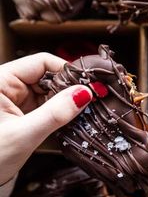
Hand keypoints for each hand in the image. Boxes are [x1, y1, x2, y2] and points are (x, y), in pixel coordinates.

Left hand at [0, 53, 92, 185]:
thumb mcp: (24, 134)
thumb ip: (55, 113)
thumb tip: (84, 94)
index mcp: (2, 80)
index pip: (41, 62)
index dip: (66, 71)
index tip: (87, 85)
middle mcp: (9, 85)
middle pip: (48, 75)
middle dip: (68, 88)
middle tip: (89, 100)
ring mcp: (16, 98)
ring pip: (49, 90)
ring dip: (64, 101)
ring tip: (80, 111)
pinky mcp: (22, 110)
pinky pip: (46, 104)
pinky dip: (58, 111)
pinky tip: (69, 118)